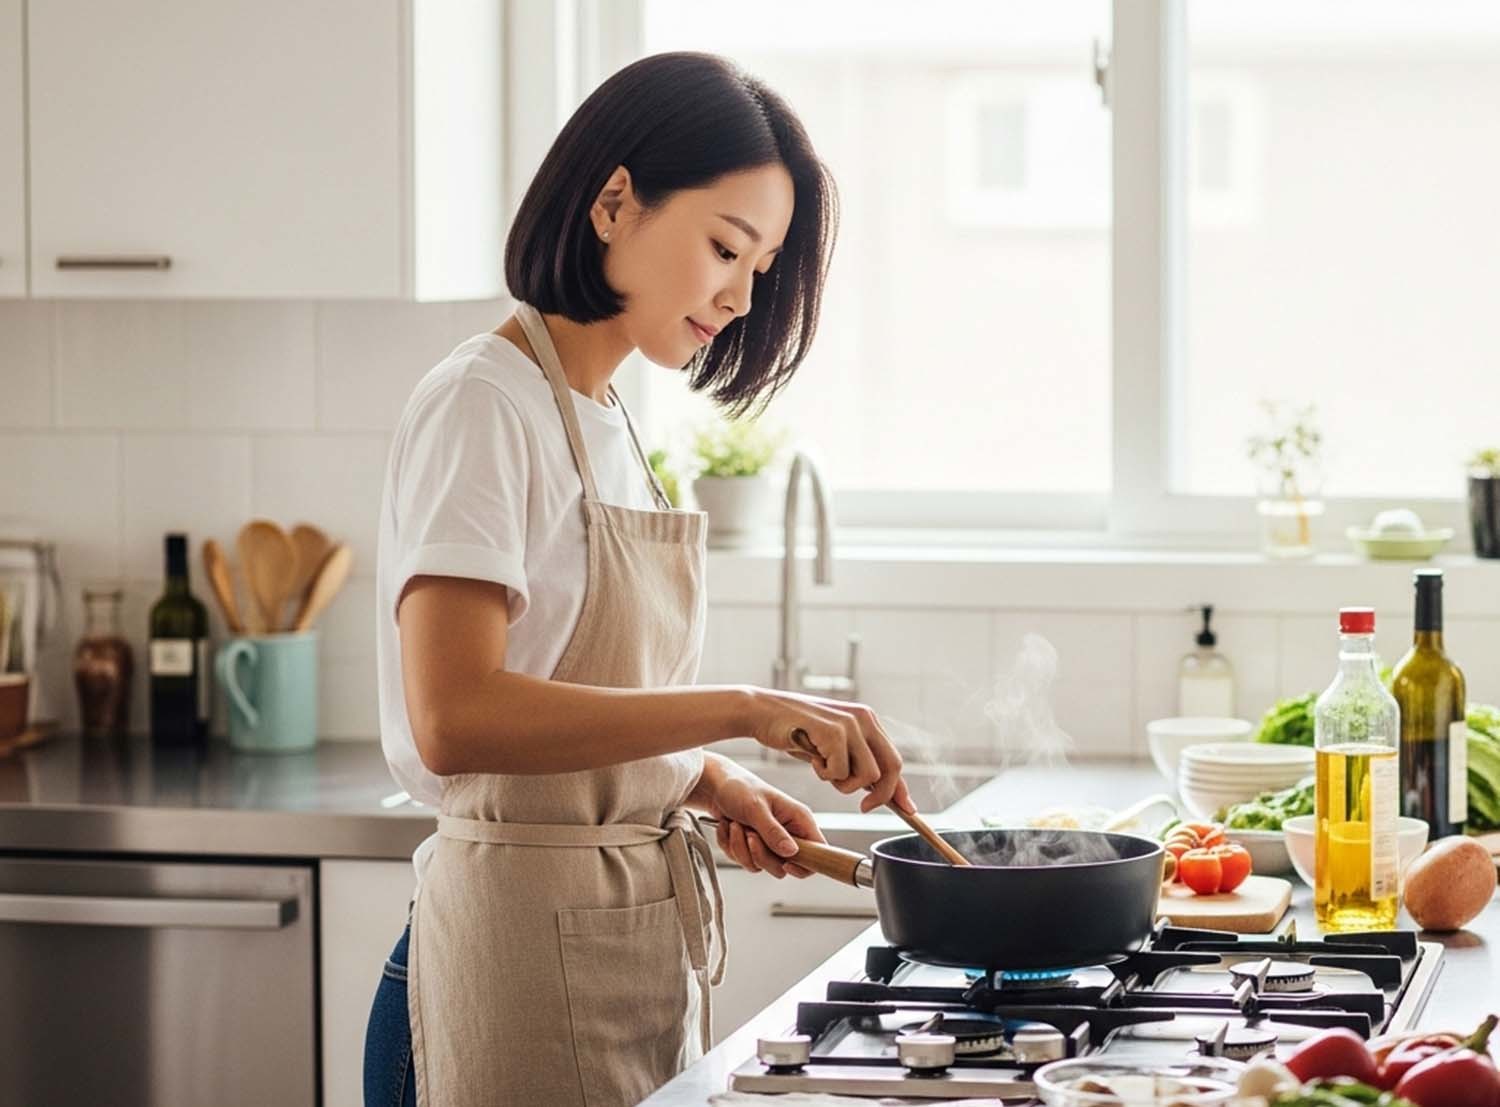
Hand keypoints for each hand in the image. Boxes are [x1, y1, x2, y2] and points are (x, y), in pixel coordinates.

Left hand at [700, 759, 824, 878]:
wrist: (715, 785)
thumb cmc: (739, 788)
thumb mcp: (756, 808)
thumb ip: (773, 832)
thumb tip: (791, 852)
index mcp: (798, 819)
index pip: (818, 851)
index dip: (805, 864)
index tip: (785, 864)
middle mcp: (788, 832)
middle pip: (783, 866)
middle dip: (760, 854)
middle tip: (749, 834)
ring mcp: (770, 842)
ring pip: (761, 865)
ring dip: (741, 848)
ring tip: (735, 825)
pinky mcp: (754, 847)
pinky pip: (745, 861)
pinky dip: (731, 846)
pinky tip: (728, 827)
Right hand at [746, 689, 914, 814]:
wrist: (762, 712)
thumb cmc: (795, 731)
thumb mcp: (832, 748)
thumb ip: (856, 764)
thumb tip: (881, 793)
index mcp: (868, 720)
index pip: (894, 759)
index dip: (901, 788)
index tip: (908, 810)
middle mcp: (864, 718)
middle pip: (891, 768)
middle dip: (881, 795)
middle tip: (864, 807)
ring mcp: (850, 723)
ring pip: (868, 775)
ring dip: (844, 784)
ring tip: (823, 769)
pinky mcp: (833, 731)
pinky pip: (841, 772)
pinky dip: (825, 774)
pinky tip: (812, 758)